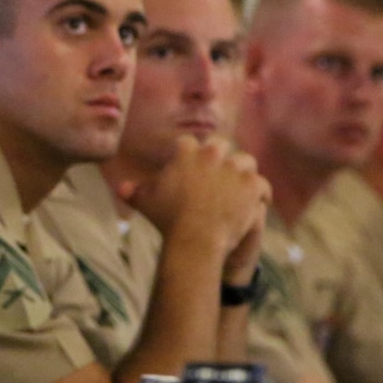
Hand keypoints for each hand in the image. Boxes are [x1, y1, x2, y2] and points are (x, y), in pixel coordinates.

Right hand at [119, 136, 269, 262]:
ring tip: (239, 187)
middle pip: (221, 145)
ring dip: (242, 172)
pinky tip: (256, 202)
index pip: (189, 144)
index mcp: (186, 152)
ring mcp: (235, 168)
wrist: (195, 238)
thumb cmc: (168, 219)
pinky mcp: (253, 185)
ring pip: (245, 161)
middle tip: (217, 175)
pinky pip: (261, 184)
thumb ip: (133, 191)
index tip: (190, 168)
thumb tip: (121, 188)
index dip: (190, 155)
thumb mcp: (145, 202)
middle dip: (219, 157)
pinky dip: (259, 193)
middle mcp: (213, 154)